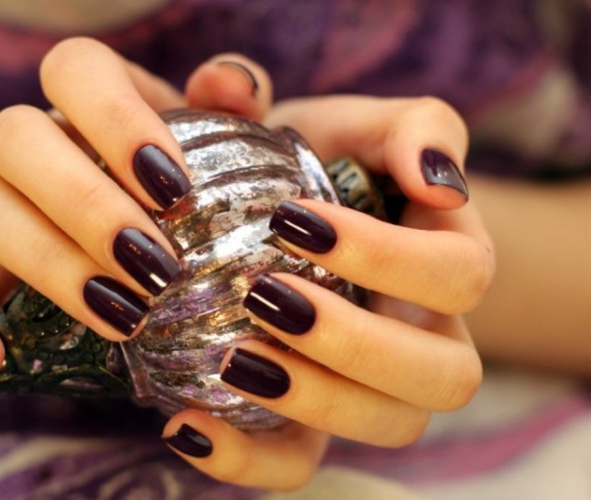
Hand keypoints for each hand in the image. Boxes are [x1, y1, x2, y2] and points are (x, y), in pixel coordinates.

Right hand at [0, 38, 272, 378]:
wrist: (120, 258)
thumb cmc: (179, 195)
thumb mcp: (216, 148)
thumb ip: (229, 108)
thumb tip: (232, 84)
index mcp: (91, 106)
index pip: (77, 68)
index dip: (117, 117)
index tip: (172, 185)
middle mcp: (34, 149)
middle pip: (15, 135)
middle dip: (87, 203)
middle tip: (157, 265)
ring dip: (48, 263)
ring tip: (122, 316)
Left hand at [159, 96, 492, 488]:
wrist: (280, 208)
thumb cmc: (324, 161)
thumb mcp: (356, 127)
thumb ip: (399, 124)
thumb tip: (431, 168)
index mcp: (445, 260)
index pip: (459, 275)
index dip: (387, 257)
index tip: (294, 220)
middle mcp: (427, 335)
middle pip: (445, 375)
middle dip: (357, 342)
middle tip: (268, 295)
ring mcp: (373, 387)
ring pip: (390, 428)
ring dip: (315, 401)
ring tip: (234, 360)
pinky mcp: (314, 420)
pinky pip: (303, 464)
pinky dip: (249, 459)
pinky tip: (187, 426)